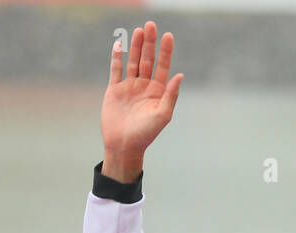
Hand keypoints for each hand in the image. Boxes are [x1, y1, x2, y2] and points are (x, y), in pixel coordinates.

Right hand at [100, 21, 183, 180]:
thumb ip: (171, 95)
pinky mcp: (115, 89)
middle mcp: (145, 86)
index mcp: (158, 92)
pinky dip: (117, 57)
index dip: (166, 52)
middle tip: (151, 25)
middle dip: (150, 43)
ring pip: (133, 61)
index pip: (164, 67)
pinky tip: (120, 45)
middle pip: (148, 59)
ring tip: (139, 30)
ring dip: (136, 46)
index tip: (168, 36)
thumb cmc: (146, 134)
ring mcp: (129, 86)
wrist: (124, 145)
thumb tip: (180, 75)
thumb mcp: (163, 115)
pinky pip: (116, 69)